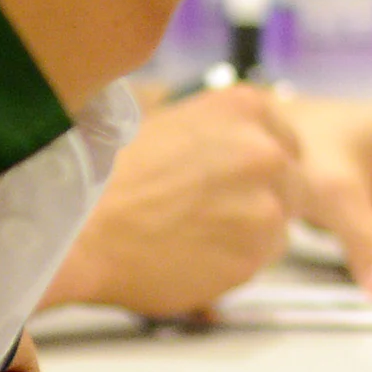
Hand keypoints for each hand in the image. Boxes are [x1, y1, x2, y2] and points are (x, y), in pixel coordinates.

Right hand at [42, 86, 305, 316]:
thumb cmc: (109, 178)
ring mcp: (266, 202)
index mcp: (245, 107)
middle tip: (213, 214)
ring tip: (193, 235)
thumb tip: (242, 148)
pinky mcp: (256, 253)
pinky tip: (192, 256)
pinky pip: (260, 261)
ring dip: (248, 234)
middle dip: (262, 199)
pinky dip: (235, 263)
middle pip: (292, 182)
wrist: (79, 230)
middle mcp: (265, 150)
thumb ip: (221, 133)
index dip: (262, 166)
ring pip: (279, 225)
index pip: (285, 140)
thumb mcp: (172, 123)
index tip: (236, 181)